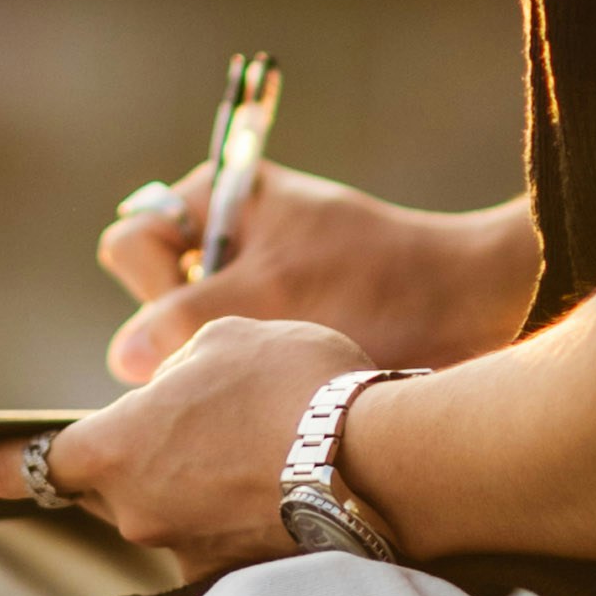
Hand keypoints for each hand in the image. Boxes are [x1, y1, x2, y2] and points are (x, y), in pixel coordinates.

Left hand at [0, 313, 361, 572]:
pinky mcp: (243, 582)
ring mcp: (189, 558)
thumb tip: (171, 401)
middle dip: (134, 457)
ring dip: (201, 481)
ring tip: (270, 441)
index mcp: (114, 450)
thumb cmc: (297, 383)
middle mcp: (137, 515)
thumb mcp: (221, 341)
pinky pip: (222, 537)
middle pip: (108, 486)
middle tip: (192, 426)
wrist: (387, 459)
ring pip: (173, 511)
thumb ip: (173, 371)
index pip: (20, 466)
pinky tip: (291, 479)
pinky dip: (242, 510)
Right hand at [97, 166, 538, 385]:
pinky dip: (240, 382)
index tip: (209, 307)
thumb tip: (126, 356)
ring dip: (215, 363)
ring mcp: (251, 285)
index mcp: (219, 199)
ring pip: (188, 337)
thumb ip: (184, 317)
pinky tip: (278, 396)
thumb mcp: (271, 292)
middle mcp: (227, 240)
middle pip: (153, 295)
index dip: (154, 285)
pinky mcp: (277, 328)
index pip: (134, 242)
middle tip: (240, 351)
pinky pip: (225, 361)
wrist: (469, 310)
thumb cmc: (374, 283)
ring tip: (266, 378)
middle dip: (186, 333)